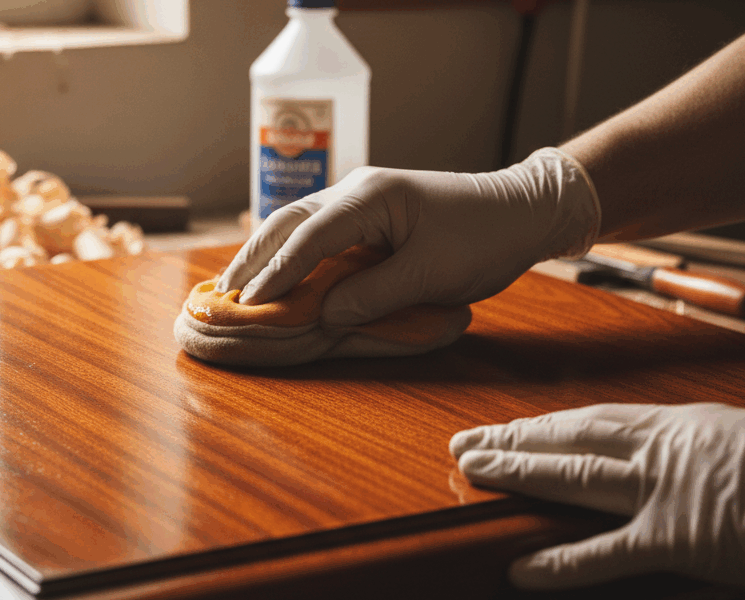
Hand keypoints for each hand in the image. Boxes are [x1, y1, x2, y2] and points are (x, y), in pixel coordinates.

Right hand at [218, 148, 599, 325]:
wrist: (521, 210)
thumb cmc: (483, 239)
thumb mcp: (431, 274)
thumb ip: (373, 296)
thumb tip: (323, 315)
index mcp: (371, 198)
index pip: (308, 237)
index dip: (276, 273)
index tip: (248, 303)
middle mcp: (356, 191)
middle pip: (289, 222)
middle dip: (254, 259)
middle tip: (224, 294)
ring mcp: (360, 199)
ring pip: (297, 224)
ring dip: (266, 254)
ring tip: (237, 285)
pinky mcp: (368, 214)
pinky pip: (317, 232)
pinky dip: (291, 254)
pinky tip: (276, 272)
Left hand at [450, 403, 744, 589]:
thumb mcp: (741, 442)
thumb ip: (692, 449)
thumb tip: (658, 456)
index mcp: (678, 425)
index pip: (590, 422)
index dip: (541, 426)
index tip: (505, 429)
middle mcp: (663, 449)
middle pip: (570, 441)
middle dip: (514, 441)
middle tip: (464, 442)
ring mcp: (668, 492)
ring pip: (575, 477)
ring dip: (519, 473)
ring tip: (472, 471)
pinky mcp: (683, 540)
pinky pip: (609, 553)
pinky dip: (562, 563)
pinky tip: (522, 568)